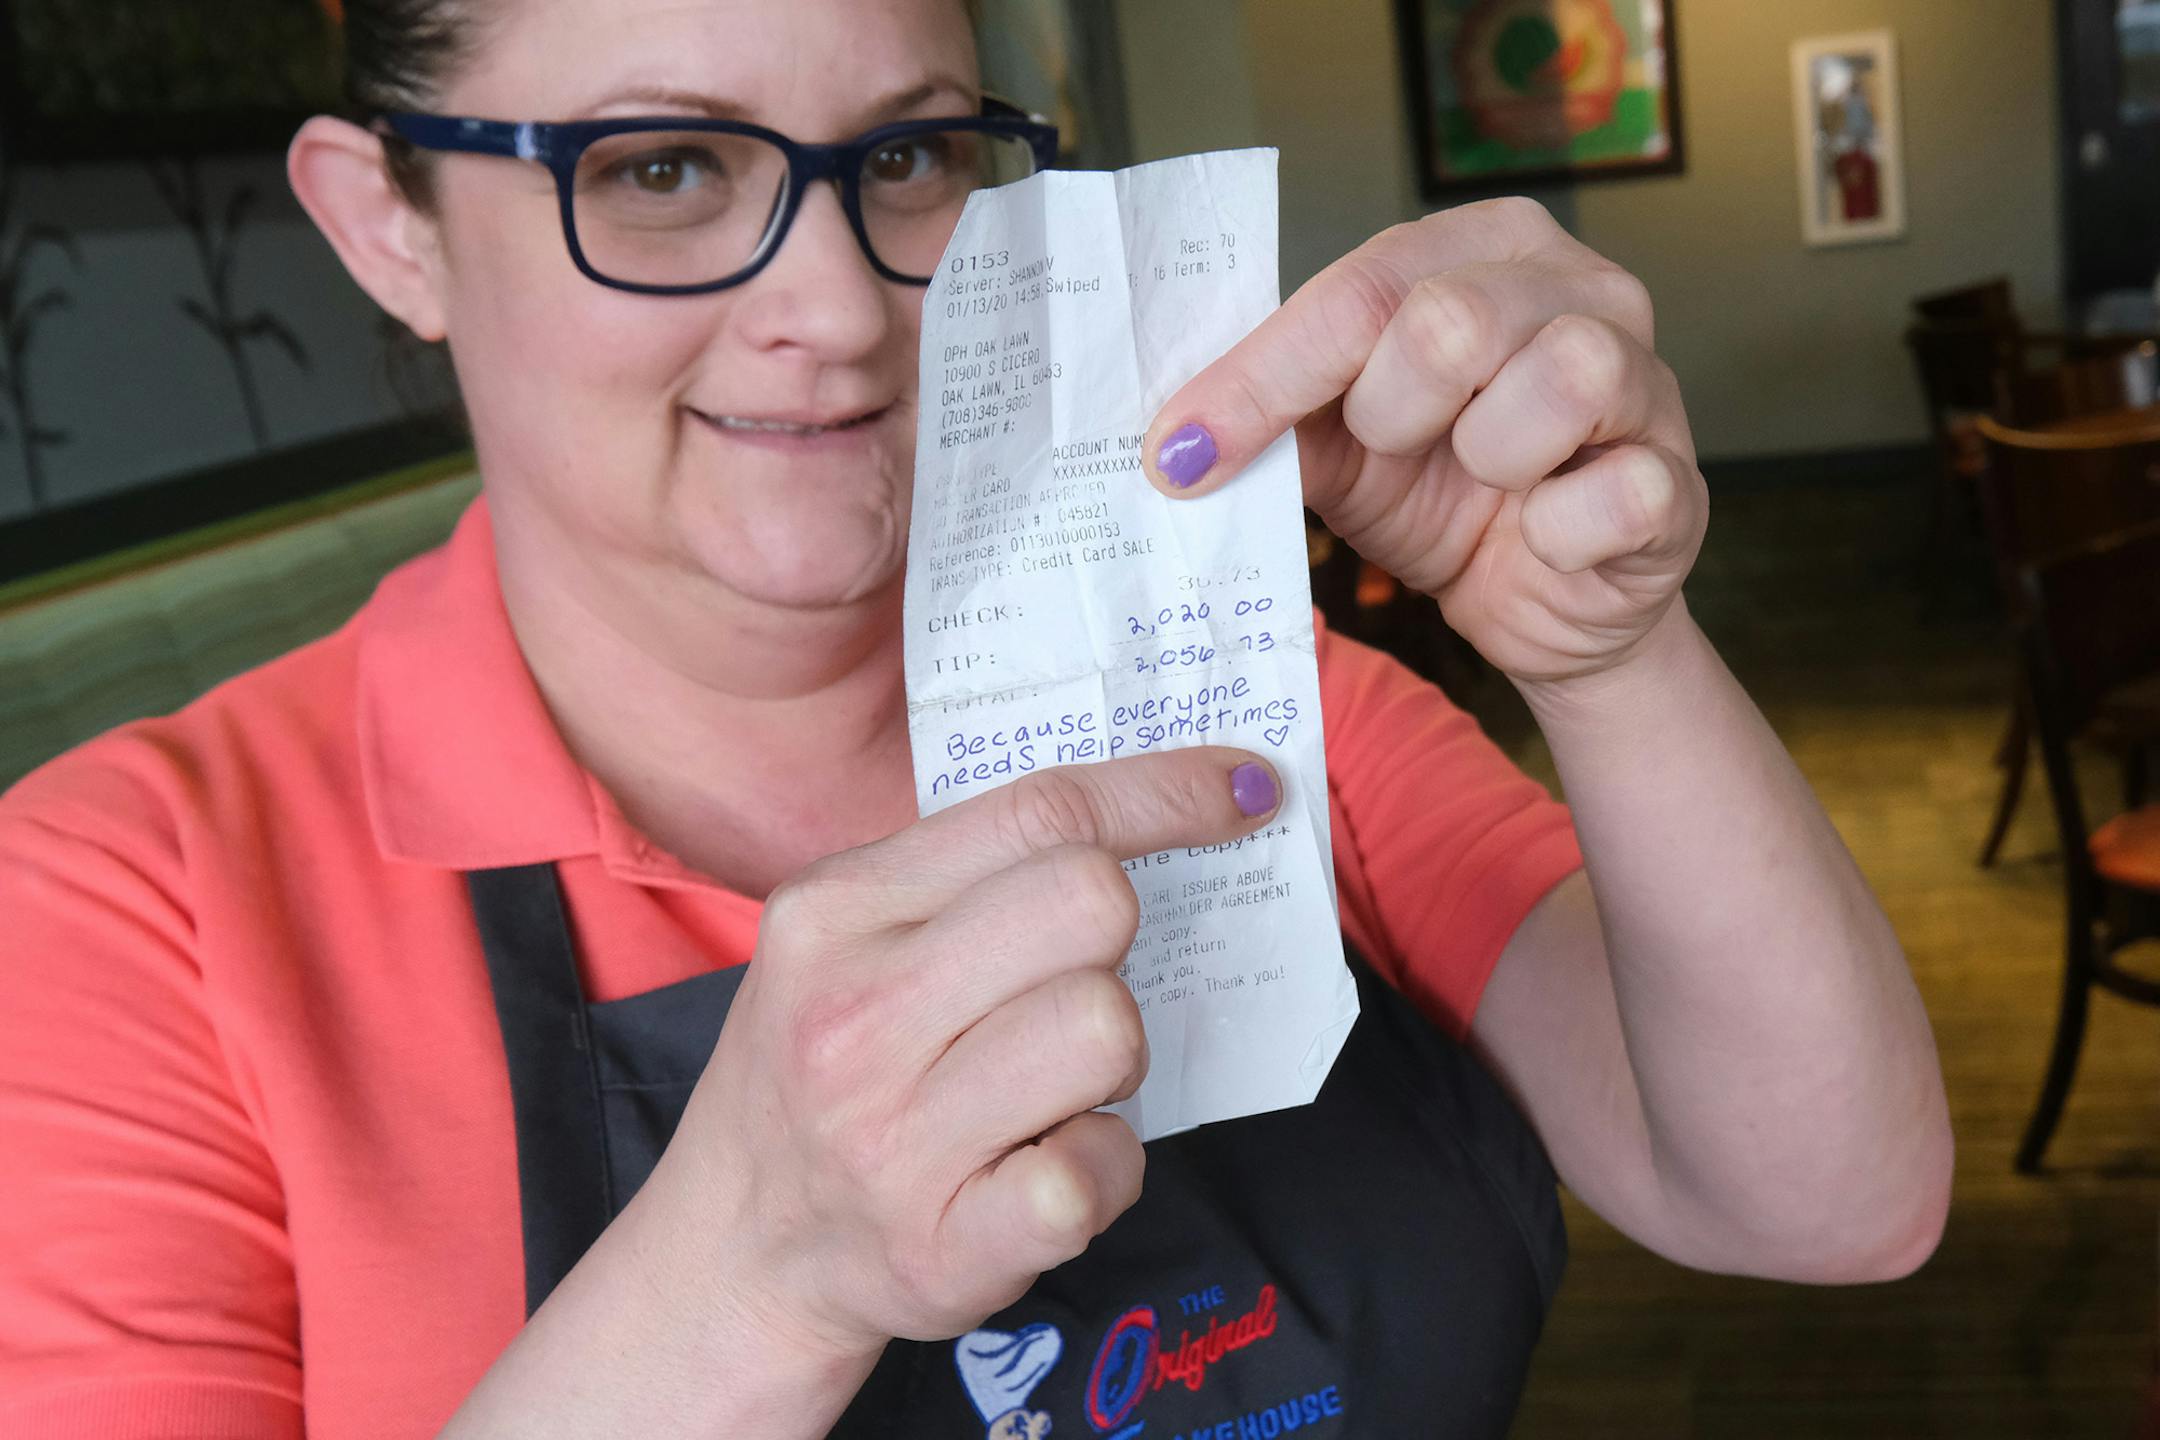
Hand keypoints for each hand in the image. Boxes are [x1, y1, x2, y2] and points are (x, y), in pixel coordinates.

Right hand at [667, 750, 1281, 1359]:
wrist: (735, 1254)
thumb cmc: (821, 1072)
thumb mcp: (844, 942)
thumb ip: (962, 876)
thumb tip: (1145, 807)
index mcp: (837, 909)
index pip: (1039, 812)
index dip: (1166, 792)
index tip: (1246, 788)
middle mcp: (856, 1013)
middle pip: (1093, 903)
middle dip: (1114, 944)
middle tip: (1065, 992)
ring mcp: (894, 1137)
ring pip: (1109, 1029)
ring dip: (1109, 1064)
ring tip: (1041, 1092)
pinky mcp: (945, 1246)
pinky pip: (1102, 1167)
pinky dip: (1101, 1168)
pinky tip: (1038, 1171)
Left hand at [1145, 197, 1705, 686]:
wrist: (1542, 605)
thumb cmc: (1445, 499)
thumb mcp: (1340, 449)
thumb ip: (1274, 418)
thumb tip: (1174, 441)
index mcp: (1485, 250)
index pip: (1359, 290)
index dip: (1260, 379)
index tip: (1177, 455)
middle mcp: (1581, 286)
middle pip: (1452, 320)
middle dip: (1390, 413)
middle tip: (1395, 451)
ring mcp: (1647, 377)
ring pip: (1554, 381)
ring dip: (1485, 462)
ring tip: (1487, 485)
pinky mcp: (1678, 481)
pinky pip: (1609, 495)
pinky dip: (1553, 533)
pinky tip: (1543, 538)